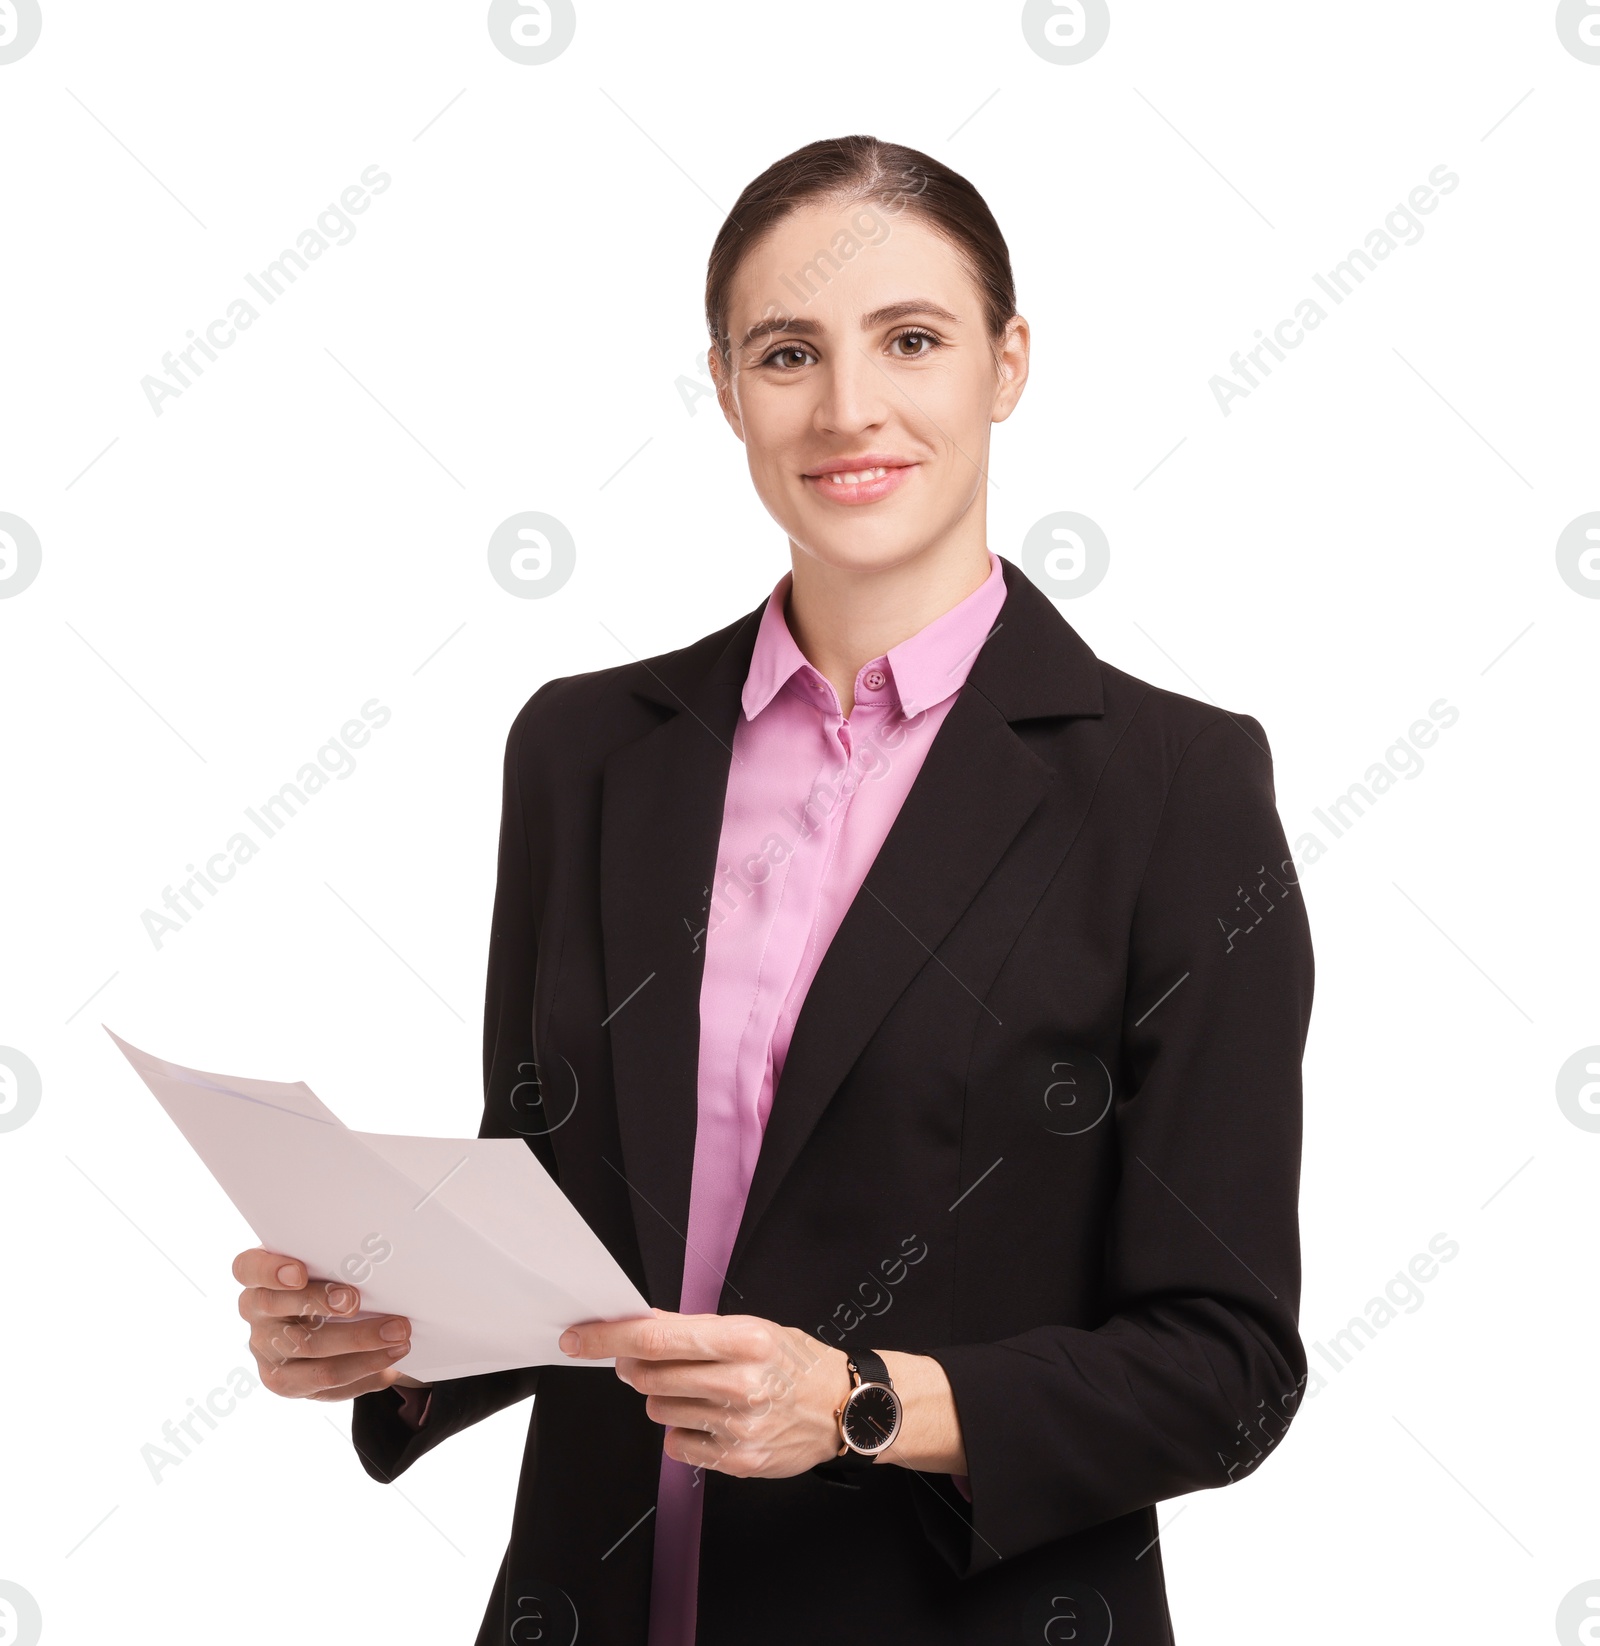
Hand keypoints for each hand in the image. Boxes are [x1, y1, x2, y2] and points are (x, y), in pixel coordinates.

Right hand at [233, 1247, 424, 1402]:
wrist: (322, 1324)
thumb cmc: (327, 1282)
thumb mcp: (326, 1267)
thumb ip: (337, 1262)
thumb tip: (381, 1260)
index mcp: (259, 1276)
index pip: (249, 1268)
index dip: (270, 1270)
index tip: (300, 1272)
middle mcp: (256, 1312)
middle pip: (279, 1307)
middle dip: (322, 1303)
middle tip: (357, 1301)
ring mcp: (265, 1350)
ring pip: (307, 1348)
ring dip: (359, 1342)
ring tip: (398, 1336)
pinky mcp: (283, 1381)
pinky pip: (323, 1383)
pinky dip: (361, 1372)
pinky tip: (389, 1365)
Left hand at [561, 1310, 845, 1477]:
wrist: (843, 1408)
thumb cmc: (795, 1361)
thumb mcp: (750, 1328)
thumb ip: (693, 1329)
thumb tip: (636, 1322)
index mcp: (744, 1340)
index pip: (656, 1339)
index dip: (608, 1339)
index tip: (578, 1339)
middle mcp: (741, 1383)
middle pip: (648, 1376)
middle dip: (634, 1366)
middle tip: (646, 1361)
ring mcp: (738, 1426)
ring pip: (658, 1409)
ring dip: (665, 1397)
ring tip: (702, 1390)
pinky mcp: (736, 1460)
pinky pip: (677, 1443)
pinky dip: (684, 1429)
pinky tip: (712, 1418)